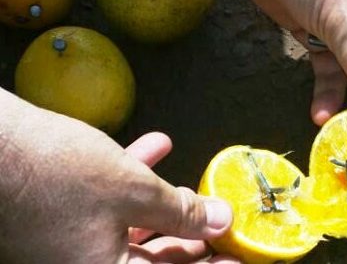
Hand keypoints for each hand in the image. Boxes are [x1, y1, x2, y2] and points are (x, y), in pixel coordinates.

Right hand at [0, 89, 235, 262]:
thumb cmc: (56, 173)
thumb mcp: (132, 191)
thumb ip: (181, 212)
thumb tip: (220, 222)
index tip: (236, 255)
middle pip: (152, 260)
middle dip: (189, 237)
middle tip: (218, 223)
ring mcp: (69, 244)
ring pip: (130, 230)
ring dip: (163, 204)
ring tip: (192, 187)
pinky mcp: (59, 217)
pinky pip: (106, 206)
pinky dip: (130, 181)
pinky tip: (154, 147)